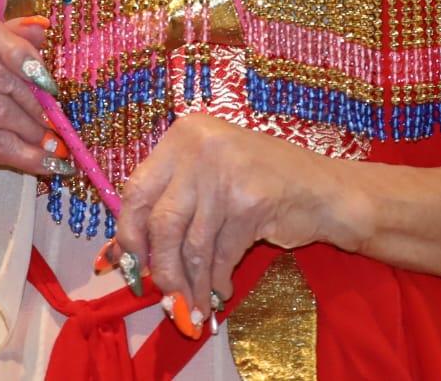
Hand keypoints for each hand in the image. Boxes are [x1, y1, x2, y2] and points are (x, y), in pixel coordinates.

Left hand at [113, 114, 363, 331]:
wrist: (325, 191)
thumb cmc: (260, 183)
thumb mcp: (207, 180)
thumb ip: (166, 206)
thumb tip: (115, 254)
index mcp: (182, 135)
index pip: (136, 189)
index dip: (128, 234)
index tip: (131, 266)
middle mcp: (199, 147)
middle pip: (161, 221)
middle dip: (161, 267)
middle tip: (165, 297)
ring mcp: (225, 173)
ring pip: (192, 244)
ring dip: (191, 284)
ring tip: (194, 306)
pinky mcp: (249, 202)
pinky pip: (221, 254)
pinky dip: (217, 279)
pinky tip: (221, 291)